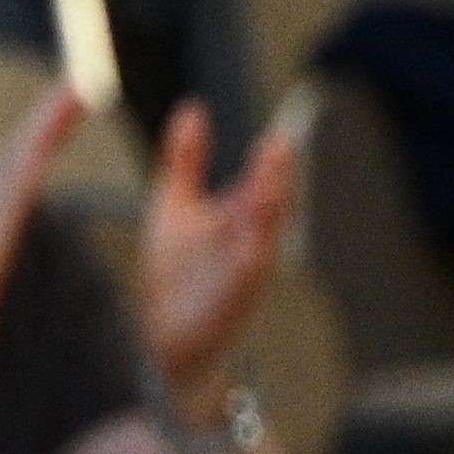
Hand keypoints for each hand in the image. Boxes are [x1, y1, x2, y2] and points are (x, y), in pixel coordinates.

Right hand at [0, 84, 84, 449]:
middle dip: (46, 115)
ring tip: (70, 100)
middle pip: (13, 158)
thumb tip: (13, 213)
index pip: (16, 162)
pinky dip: (17, 191)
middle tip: (83, 75)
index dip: (44, 124)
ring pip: (7, 180)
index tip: (78, 85)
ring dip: (37, 138)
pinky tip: (35, 167)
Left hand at [136, 98, 299, 408]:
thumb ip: (187, 159)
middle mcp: (252, 239)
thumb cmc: (178, 279)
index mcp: (242, 215)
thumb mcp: (177, 207)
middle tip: (283, 144)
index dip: (274, 160)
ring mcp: (249, 268)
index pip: (263, 180)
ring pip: (268, 233)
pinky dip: (256, 251)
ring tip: (276, 186)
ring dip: (274, 206)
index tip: (283, 135)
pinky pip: (251, 269)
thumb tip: (193, 108)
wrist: (170, 346)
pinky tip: (253, 237)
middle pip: (273, 201)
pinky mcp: (238, 296)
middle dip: (279, 176)